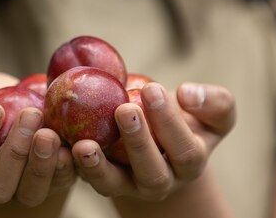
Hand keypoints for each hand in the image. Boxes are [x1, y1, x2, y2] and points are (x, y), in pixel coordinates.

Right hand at [0, 73, 75, 206]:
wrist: (31, 109)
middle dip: (14, 153)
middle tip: (30, 115)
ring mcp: (24, 187)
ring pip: (30, 193)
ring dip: (42, 165)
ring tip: (50, 133)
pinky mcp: (54, 182)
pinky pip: (61, 183)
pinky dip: (68, 166)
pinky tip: (72, 145)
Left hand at [72, 82, 234, 200]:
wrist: (164, 144)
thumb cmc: (190, 120)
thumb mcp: (214, 111)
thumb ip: (214, 102)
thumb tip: (187, 94)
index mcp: (190, 162)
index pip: (184, 149)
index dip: (169, 121)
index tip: (152, 89)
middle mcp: (161, 181)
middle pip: (151, 172)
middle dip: (138, 141)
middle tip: (124, 108)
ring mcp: (129, 186)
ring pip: (114, 185)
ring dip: (98, 166)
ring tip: (84, 144)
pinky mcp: (102, 182)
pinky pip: (87, 178)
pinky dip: (72, 164)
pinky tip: (61, 143)